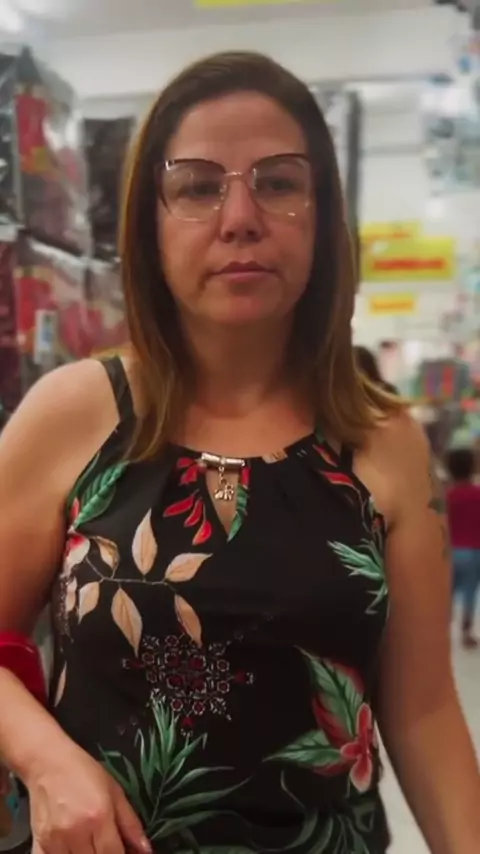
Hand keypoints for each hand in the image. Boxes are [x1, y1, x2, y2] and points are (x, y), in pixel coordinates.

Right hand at [24, 742, 151, 853]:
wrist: (47, 762)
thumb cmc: (84, 772)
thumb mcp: (115, 791)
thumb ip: (131, 823)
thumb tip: (146, 850)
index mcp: (99, 817)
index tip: (126, 852)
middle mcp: (77, 833)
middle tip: (106, 844)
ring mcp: (55, 841)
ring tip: (91, 843)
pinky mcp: (40, 844)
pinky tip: (73, 847)